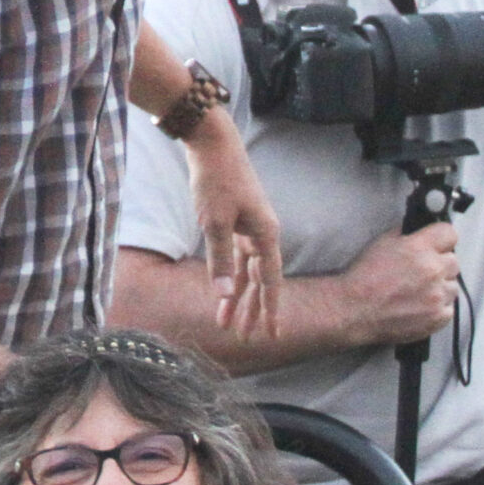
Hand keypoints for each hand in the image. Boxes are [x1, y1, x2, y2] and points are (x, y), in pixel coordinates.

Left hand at [180, 114, 282, 339]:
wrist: (212, 145)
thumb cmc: (215, 181)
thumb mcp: (214, 222)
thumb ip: (220, 259)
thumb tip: (223, 294)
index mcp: (266, 235)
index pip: (270, 281)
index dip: (270, 310)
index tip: (271, 335)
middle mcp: (263, 234)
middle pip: (260, 281)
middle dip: (253, 310)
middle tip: (247, 339)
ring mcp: (251, 228)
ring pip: (247, 272)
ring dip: (238, 297)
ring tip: (228, 323)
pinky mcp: (237, 222)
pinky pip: (236, 258)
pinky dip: (229, 276)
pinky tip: (222, 293)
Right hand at [342, 225, 457, 347]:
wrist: (354, 310)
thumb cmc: (364, 278)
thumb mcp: (381, 242)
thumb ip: (406, 234)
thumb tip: (421, 230)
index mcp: (419, 248)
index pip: (450, 234)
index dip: (442, 239)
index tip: (438, 244)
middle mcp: (432, 270)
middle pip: (453, 261)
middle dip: (439, 265)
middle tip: (421, 272)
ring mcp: (437, 296)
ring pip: (453, 286)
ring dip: (440, 287)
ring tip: (418, 291)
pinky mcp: (437, 317)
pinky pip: (449, 308)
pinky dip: (438, 307)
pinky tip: (420, 306)